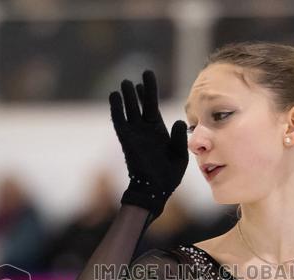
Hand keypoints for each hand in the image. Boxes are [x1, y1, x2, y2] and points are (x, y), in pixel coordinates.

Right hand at [108, 70, 187, 220]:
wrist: (155, 189)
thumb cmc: (169, 174)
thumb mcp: (179, 154)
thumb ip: (178, 137)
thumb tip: (178, 120)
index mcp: (158, 130)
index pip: (151, 105)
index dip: (149, 90)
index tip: (146, 75)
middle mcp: (144, 129)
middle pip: (139, 104)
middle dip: (137, 91)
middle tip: (133, 77)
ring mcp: (134, 134)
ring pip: (129, 110)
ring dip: (126, 97)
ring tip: (124, 83)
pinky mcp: (127, 140)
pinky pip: (119, 121)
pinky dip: (116, 109)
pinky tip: (114, 97)